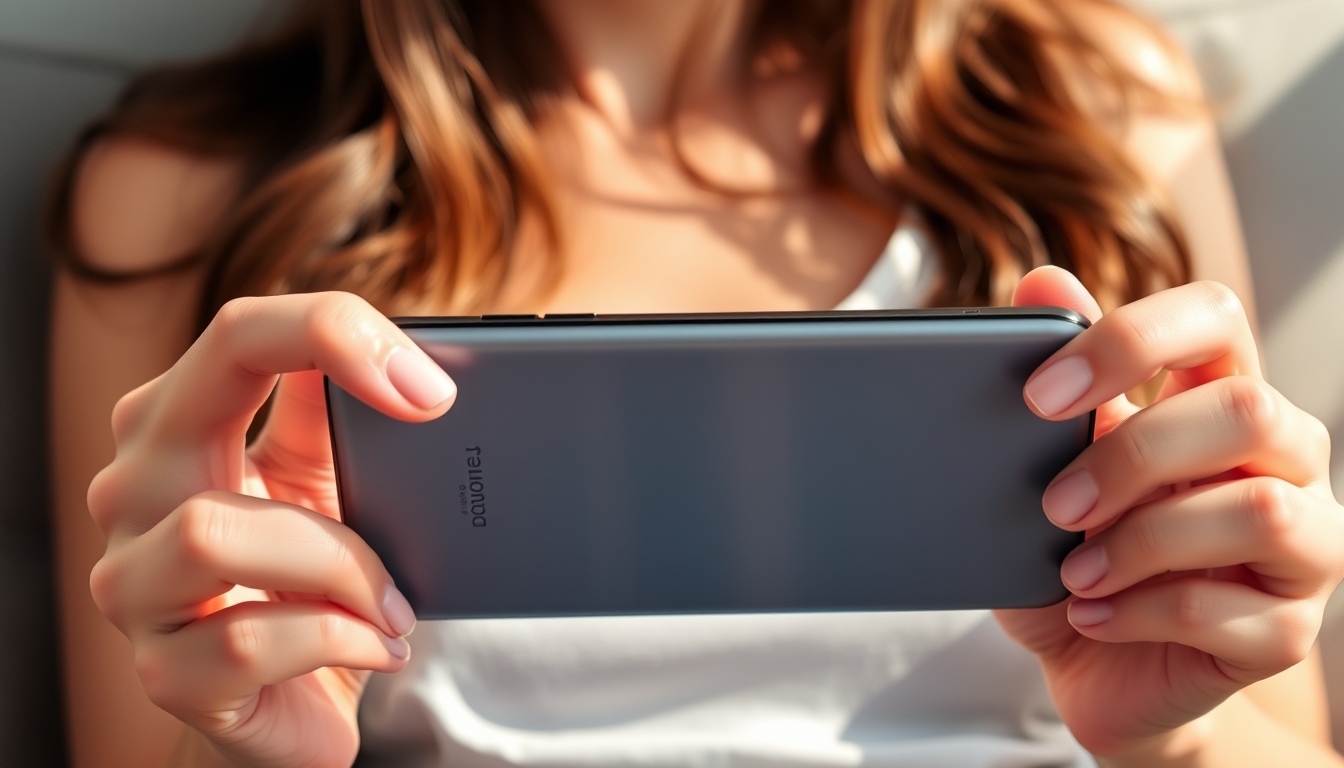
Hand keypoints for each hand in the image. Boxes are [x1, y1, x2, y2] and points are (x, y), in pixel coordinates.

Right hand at [87, 293, 455, 766]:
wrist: (297, 704)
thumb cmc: (308, 581)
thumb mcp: (325, 479)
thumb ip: (332, 409)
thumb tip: (399, 349)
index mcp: (177, 424)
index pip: (236, 333)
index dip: (333, 331)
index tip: (429, 380)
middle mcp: (133, 492)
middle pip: (192, 403)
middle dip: (327, 396)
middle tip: (431, 414)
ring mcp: (133, 585)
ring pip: (215, 533)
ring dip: (341, 563)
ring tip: (395, 598)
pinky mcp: (164, 673)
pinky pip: (250, 640)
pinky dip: (342, 637)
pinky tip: (379, 644)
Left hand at [995, 267, 1343, 758]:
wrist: (1093, 668)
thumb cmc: (1076, 554)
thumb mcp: (1048, 470)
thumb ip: (1062, 384)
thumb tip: (1042, 279)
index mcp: (1218, 401)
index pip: (1217, 317)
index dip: (1134, 338)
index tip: (1039, 394)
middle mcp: (1281, 463)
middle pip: (1248, 410)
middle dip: (1134, 455)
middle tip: (1054, 504)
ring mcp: (1300, 549)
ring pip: (1260, 510)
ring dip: (1143, 541)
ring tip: (1073, 573)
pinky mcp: (1287, 632)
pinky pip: (1230, 608)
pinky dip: (1140, 612)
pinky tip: (1089, 616)